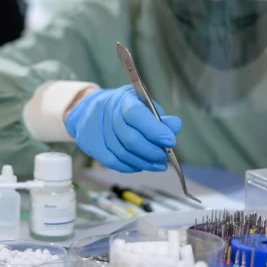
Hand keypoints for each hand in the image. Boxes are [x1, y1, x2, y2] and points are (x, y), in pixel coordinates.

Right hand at [65, 86, 181, 172]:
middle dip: (152, 151)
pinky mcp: (91, 145)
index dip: (155, 130)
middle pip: (130, 138)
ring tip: (157, 164)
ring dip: (144, 162)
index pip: (136, 115)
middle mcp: (107, 113)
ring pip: (123, 153)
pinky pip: (113, 162)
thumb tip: (175, 126)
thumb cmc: (124, 107)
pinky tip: (141, 165)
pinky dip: (130, 167)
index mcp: (123, 99)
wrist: (92, 109)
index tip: (170, 141)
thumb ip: (159, 117)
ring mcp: (97, 130)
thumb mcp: (144, 104)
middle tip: (164, 156)